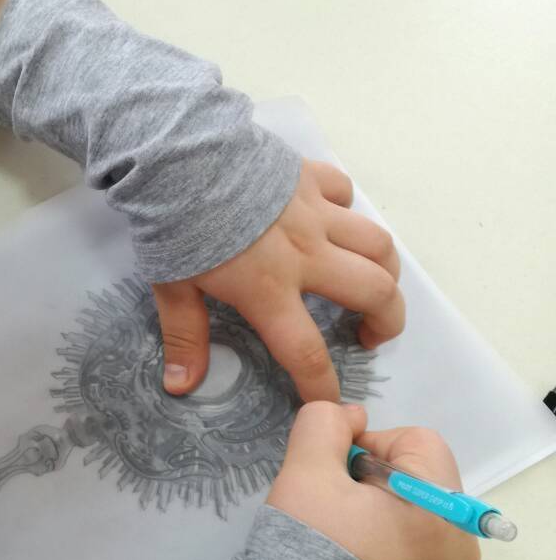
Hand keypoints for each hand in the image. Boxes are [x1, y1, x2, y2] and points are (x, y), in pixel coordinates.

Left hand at [151, 159, 403, 400]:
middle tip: (371, 335)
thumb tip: (180, 386)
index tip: (331, 404)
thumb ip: (185, 335)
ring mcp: (314, 213)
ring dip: (384, 268)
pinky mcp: (310, 178)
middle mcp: (306, 254)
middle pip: (374, 292)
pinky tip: (333, 219)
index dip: (323, 386)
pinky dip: (348, 209)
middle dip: (387, 322)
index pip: (307, 353)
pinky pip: (346, 193)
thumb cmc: (172, 224)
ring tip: (371, 282)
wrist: (179, 154)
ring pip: (378, 243)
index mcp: (269, 290)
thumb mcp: (172, 286)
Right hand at [267, 402, 480, 559]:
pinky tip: (355, 548)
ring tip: (343, 528)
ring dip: (379, 500)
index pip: (414, 441)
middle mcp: (459, 536)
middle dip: (373, 474)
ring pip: (414, 500)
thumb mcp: (306, 471)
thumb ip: (325, 424)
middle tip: (336, 504)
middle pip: (418, 470)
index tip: (336, 475)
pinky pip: (416, 532)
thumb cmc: (310, 549)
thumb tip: (351, 417)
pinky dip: (387, 528)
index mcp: (439, 507)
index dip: (369, 446)